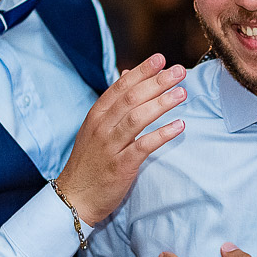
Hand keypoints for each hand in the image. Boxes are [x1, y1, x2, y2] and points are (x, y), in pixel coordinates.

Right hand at [56, 53, 185, 224]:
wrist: (74, 197)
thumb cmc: (89, 162)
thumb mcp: (95, 128)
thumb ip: (113, 102)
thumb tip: (128, 74)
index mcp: (97, 115)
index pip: (121, 86)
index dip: (142, 71)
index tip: (161, 59)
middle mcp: (102, 127)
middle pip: (132, 98)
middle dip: (157, 82)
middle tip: (179, 71)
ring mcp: (110, 146)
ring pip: (137, 118)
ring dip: (162, 103)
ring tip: (182, 93)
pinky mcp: (120, 166)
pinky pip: (144, 146)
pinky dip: (162, 134)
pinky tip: (179, 126)